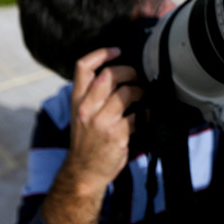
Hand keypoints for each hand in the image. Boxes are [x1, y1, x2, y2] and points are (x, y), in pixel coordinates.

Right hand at [65, 47, 142, 191]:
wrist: (84, 173)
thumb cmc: (86, 142)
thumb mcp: (81, 115)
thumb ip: (94, 96)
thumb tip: (118, 75)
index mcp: (77, 101)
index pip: (83, 67)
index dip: (101, 53)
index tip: (117, 51)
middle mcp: (87, 109)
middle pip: (109, 75)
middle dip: (128, 71)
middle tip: (136, 76)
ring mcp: (102, 122)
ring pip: (126, 93)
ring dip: (140, 92)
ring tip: (142, 96)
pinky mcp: (117, 134)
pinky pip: (138, 116)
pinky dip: (146, 114)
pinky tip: (146, 116)